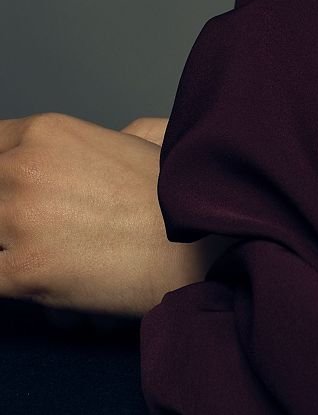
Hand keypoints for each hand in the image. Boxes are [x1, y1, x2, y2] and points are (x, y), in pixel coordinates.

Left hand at [0, 112, 230, 318]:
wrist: (200, 243)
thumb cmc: (174, 196)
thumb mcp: (140, 137)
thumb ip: (102, 137)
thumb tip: (108, 143)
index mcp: (46, 133)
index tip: (9, 194)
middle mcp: (23, 168)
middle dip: (2, 218)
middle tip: (27, 231)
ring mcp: (18, 220)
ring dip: (5, 247)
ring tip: (34, 255)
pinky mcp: (22, 272)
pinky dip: (7, 281)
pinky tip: (31, 281)